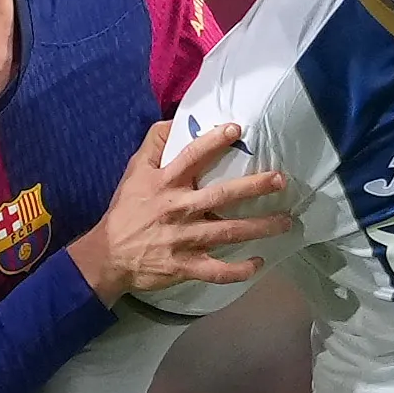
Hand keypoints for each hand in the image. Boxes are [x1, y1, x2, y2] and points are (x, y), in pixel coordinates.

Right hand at [67, 120, 287, 302]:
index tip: (237, 130)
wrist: (107, 255)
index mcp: (166, 184)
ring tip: (286, 222)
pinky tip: (259, 263)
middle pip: (221, 196)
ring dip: (260, 228)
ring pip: (228, 233)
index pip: (191, 157)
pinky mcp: (185, 266)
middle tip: (280, 180)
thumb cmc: (126, 211)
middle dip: (253, 187)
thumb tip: (174, 121)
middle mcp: (179, 210)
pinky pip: (217, 271)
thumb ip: (153, 145)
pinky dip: (239, 270)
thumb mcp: (134, 172)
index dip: (213, 142)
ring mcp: (184, 240)